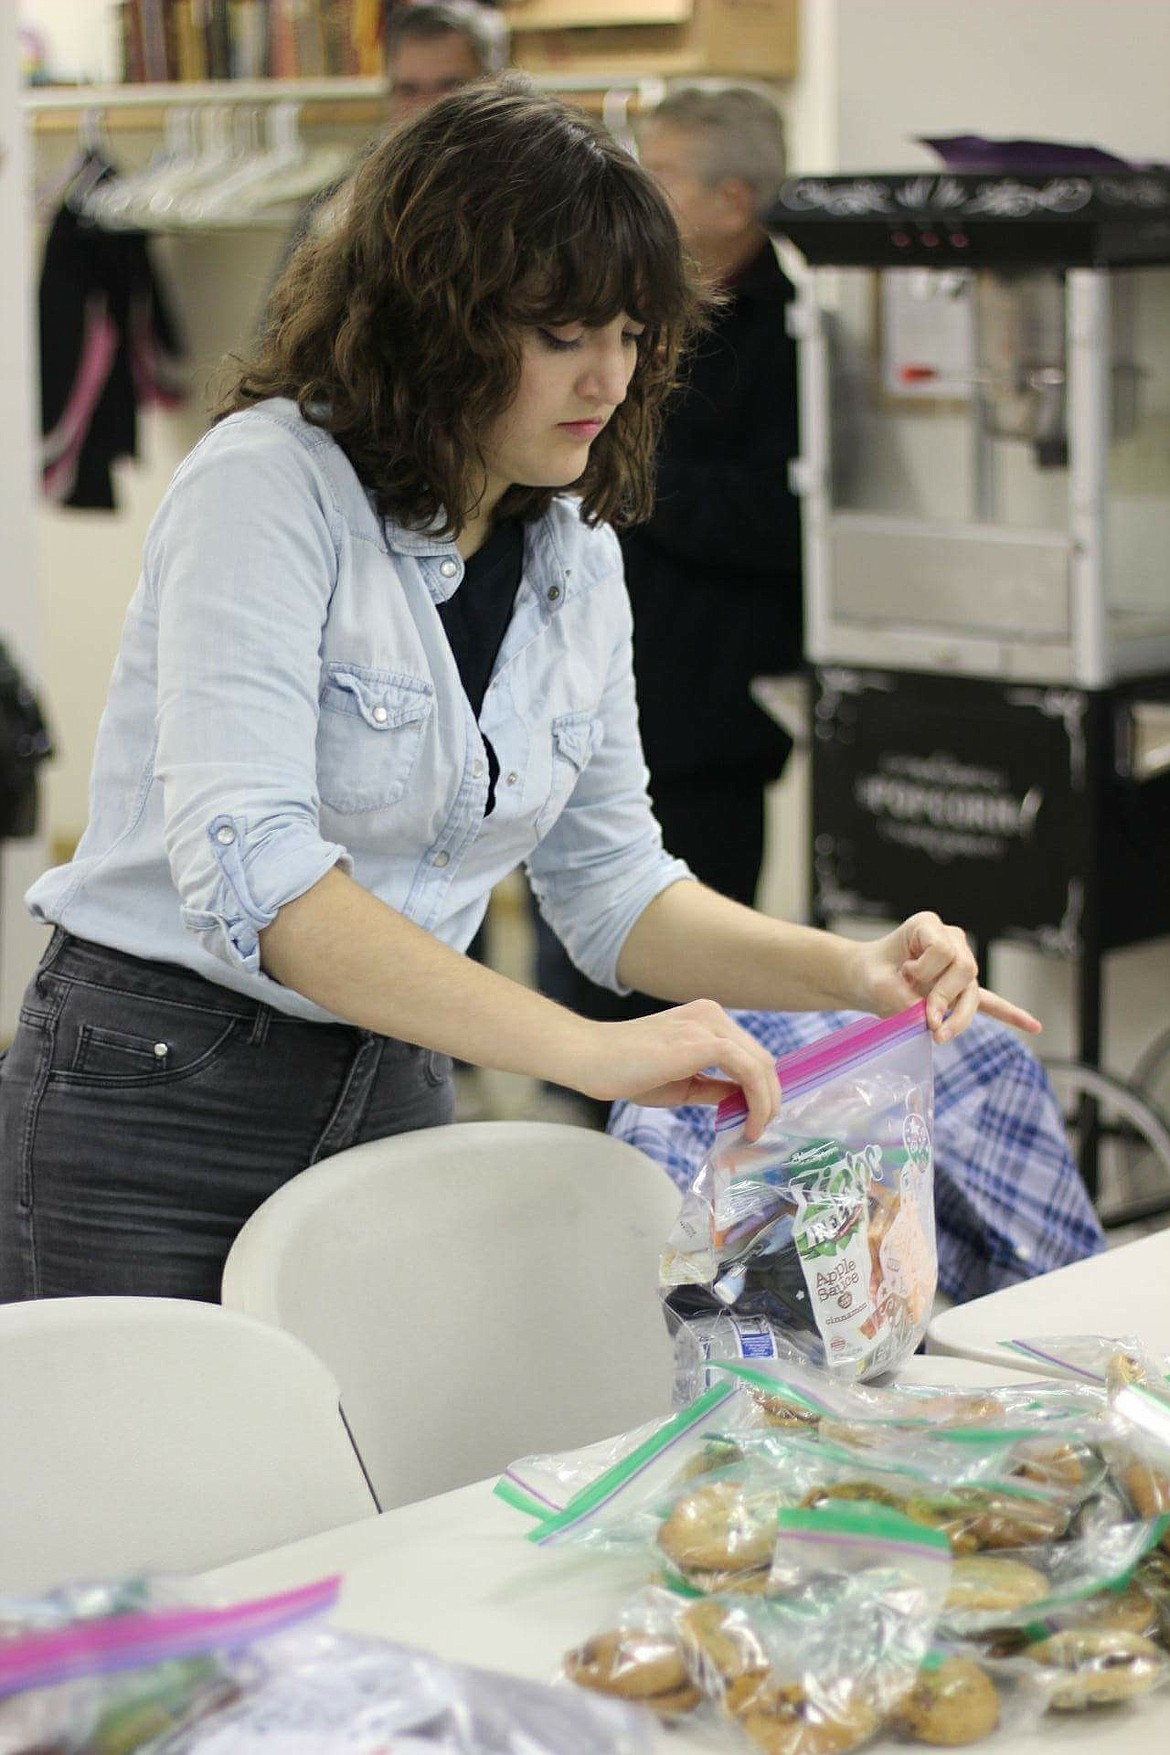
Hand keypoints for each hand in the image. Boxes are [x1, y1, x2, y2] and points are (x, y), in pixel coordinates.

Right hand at [574, 999, 781, 1139]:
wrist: (589, 1056)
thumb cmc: (624, 1069)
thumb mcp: (680, 1082)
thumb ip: (712, 1087)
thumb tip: (743, 1102)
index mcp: (706, 1020)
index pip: (750, 1054)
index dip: (762, 1089)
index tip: (758, 1119)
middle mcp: (712, 1015)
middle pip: (762, 1058)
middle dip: (770, 1098)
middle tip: (762, 1129)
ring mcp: (708, 1024)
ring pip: (761, 1064)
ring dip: (767, 1102)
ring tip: (757, 1130)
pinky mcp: (703, 1041)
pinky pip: (748, 1069)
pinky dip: (758, 1099)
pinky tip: (749, 1123)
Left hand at [849, 911, 1041, 1044]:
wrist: (866, 978)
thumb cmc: (870, 973)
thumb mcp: (877, 983)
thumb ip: (904, 1000)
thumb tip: (931, 1022)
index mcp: (928, 926)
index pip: (944, 950)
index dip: (926, 970)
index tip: (904, 975)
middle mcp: (950, 940)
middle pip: (965, 969)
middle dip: (945, 998)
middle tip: (923, 1017)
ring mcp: (959, 965)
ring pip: (972, 992)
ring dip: (958, 1018)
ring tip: (938, 1036)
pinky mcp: (961, 988)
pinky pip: (990, 1002)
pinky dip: (1010, 1014)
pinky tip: (1033, 1026)